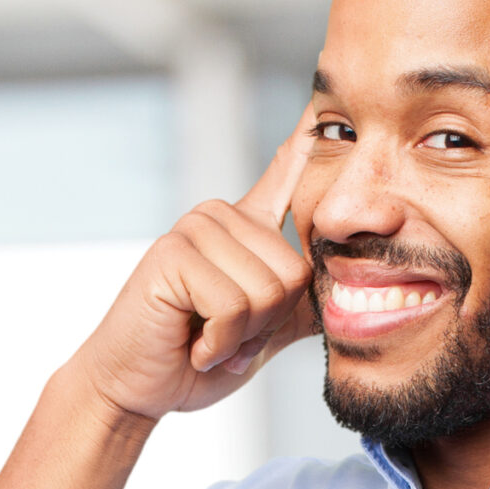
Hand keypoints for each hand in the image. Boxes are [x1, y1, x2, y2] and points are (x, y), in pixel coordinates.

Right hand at [71, 118, 316, 424]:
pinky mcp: (173, 253)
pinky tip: (193, 342)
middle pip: (295, 272)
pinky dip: (219, 342)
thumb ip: (302, 302)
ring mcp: (195, 228)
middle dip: (269, 325)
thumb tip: (350, 281)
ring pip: (268, 291)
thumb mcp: (266, 329)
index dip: (307, 140)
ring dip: (242, 336)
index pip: (286, 173)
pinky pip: (232, 305)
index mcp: (248, 227)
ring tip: (209, 338)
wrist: (139, 387)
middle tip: (229, 335)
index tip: (324, 101)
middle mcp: (223, 217)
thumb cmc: (198, 357)